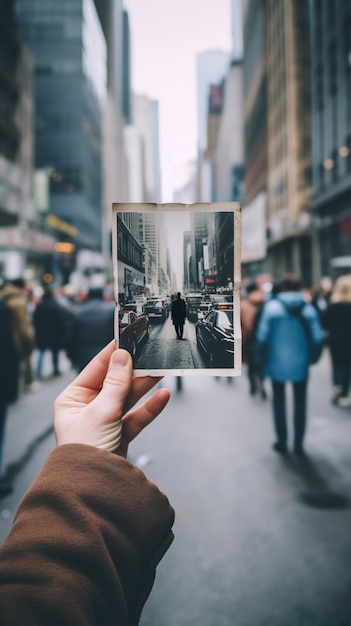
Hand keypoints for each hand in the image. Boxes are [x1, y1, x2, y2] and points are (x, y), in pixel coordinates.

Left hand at [54, 341, 169, 456]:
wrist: (92, 491)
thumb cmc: (84, 452)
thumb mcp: (101, 411)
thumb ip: (116, 383)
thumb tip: (121, 356)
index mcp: (72, 399)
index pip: (95, 369)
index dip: (113, 354)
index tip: (128, 338)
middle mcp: (86, 409)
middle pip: (114, 382)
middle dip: (134, 370)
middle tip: (151, 355)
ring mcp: (104, 422)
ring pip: (128, 398)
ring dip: (144, 386)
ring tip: (162, 371)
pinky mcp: (119, 436)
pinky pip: (136, 417)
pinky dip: (150, 408)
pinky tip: (163, 396)